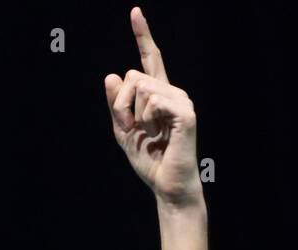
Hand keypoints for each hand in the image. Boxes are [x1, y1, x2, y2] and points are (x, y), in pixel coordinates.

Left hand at [103, 7, 201, 209]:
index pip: (150, 59)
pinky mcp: (185, 113)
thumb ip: (115, 105)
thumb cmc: (149, 160)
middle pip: (132, 76)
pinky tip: (159, 134)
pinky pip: (153, 101)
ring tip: (151, 134)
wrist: (166, 184)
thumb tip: (112, 75)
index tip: (134, 12)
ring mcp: (181, 100)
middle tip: (136, 129)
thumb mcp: (123, 131)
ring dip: (134, 116)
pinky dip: (147, 120)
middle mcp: (173, 91)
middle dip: (122, 105)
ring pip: (140, 88)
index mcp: (159, 94)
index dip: (143, 35)